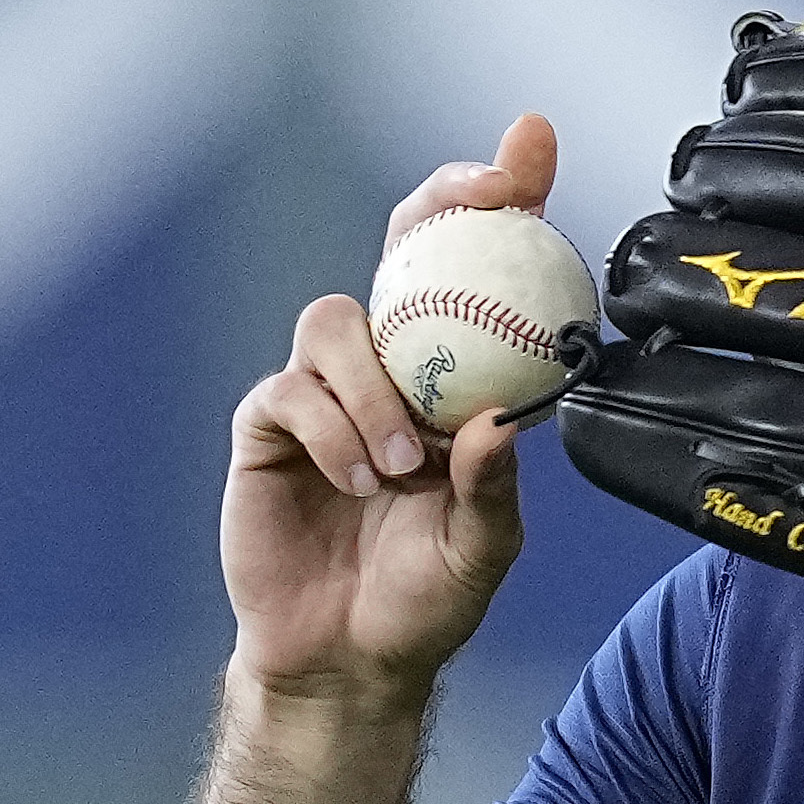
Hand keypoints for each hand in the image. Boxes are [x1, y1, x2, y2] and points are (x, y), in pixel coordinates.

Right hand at [221, 115, 558, 704]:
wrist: (346, 659)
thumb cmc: (425, 601)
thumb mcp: (483, 551)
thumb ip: (492, 490)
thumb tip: (503, 425)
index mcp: (458, 376)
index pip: (481, 267)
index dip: (501, 196)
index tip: (534, 143)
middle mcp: (392, 365)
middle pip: (405, 247)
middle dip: (442, 202)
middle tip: (480, 194)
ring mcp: (325, 388)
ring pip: (338, 323)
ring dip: (374, 390)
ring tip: (397, 468)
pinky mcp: (269, 423)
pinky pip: (290, 391)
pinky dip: (329, 431)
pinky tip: (354, 481)